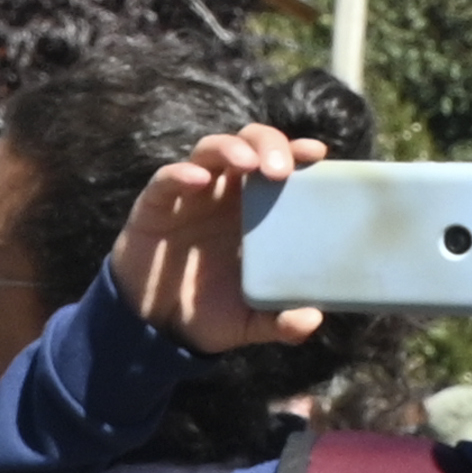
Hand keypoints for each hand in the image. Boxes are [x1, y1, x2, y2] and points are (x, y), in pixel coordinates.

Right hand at [106, 125, 334, 354]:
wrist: (154, 328)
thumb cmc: (207, 313)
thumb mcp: (249, 322)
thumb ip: (279, 321)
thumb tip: (312, 319)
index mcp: (256, 210)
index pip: (279, 165)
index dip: (297, 152)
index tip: (317, 155)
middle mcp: (225, 193)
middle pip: (249, 144)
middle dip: (267, 145)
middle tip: (281, 169)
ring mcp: (190, 195)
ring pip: (210, 150)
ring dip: (231, 149)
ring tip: (248, 164)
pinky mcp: (156, 206)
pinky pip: (166, 180)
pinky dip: (181, 174)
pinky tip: (197, 180)